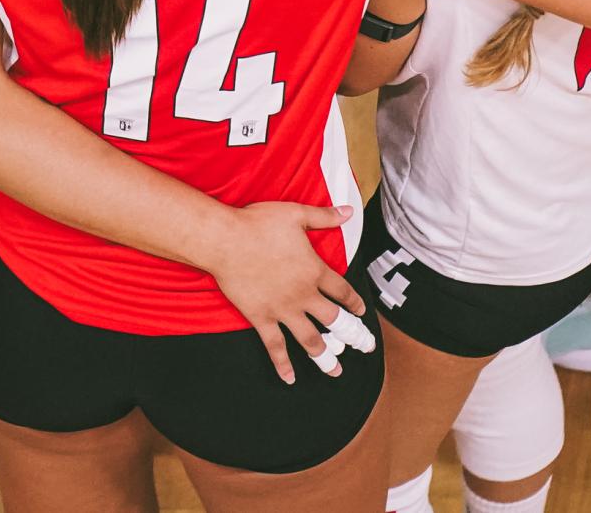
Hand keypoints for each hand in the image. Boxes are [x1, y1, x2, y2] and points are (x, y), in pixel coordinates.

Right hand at [205, 201, 373, 384]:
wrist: (226, 240)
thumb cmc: (259, 223)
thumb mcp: (296, 213)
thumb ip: (325, 216)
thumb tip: (349, 212)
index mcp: (314, 270)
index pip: (343, 291)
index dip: (355, 302)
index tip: (361, 312)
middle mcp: (303, 295)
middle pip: (334, 320)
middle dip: (352, 335)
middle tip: (364, 347)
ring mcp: (283, 310)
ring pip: (310, 339)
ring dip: (325, 357)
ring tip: (336, 371)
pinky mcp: (262, 318)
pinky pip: (275, 346)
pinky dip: (283, 364)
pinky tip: (290, 378)